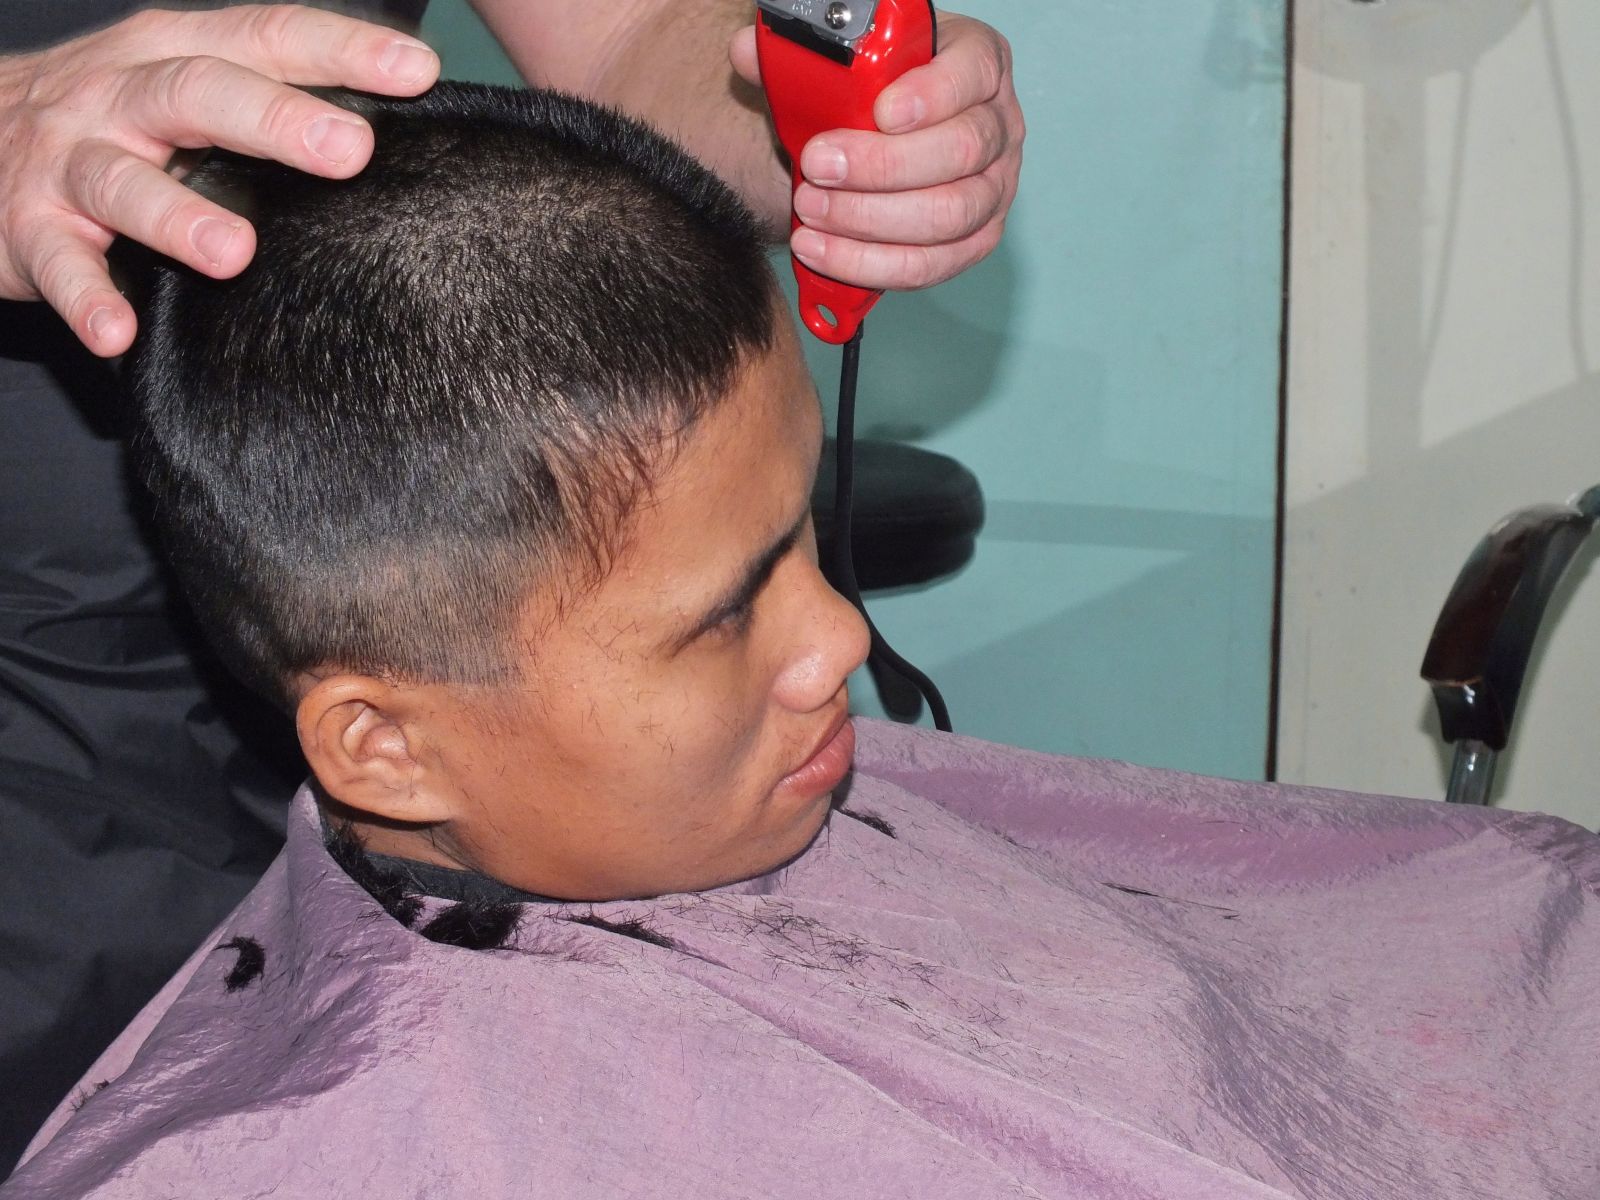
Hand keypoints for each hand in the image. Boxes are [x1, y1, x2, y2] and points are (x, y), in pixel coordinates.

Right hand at [0, 4, 439, 355]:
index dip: (341, 50)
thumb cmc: (109, 122)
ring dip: (176, 214)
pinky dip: (87, 298)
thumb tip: (384, 124)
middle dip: (274, 119)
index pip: (266, 36)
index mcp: (173, 53)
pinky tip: (118, 332)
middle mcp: (120, 94)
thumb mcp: (181, 89)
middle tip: (348, 152)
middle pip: (198, 92)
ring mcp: (70, 160)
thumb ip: (265, 99)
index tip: (414, 71)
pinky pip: (60, 265)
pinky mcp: (29, 228)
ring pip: (121, 179)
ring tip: (234, 251)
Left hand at [731, 11, 1022, 290]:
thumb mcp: (840, 68)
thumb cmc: (867, 97)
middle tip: (817, 167)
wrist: (874, 142)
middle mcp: (999, 125)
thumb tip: (748, 52)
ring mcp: (993, 189)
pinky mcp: (974, 242)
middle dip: (881, 167)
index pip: (970, 74)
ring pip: (948, 215)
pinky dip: (870, 264)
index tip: (879, 112)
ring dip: (868, 220)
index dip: (930, 95)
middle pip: (960, 152)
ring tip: (810, 210)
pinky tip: (822, 250)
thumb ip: (799, 59)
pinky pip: (931, 265)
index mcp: (977, 63)